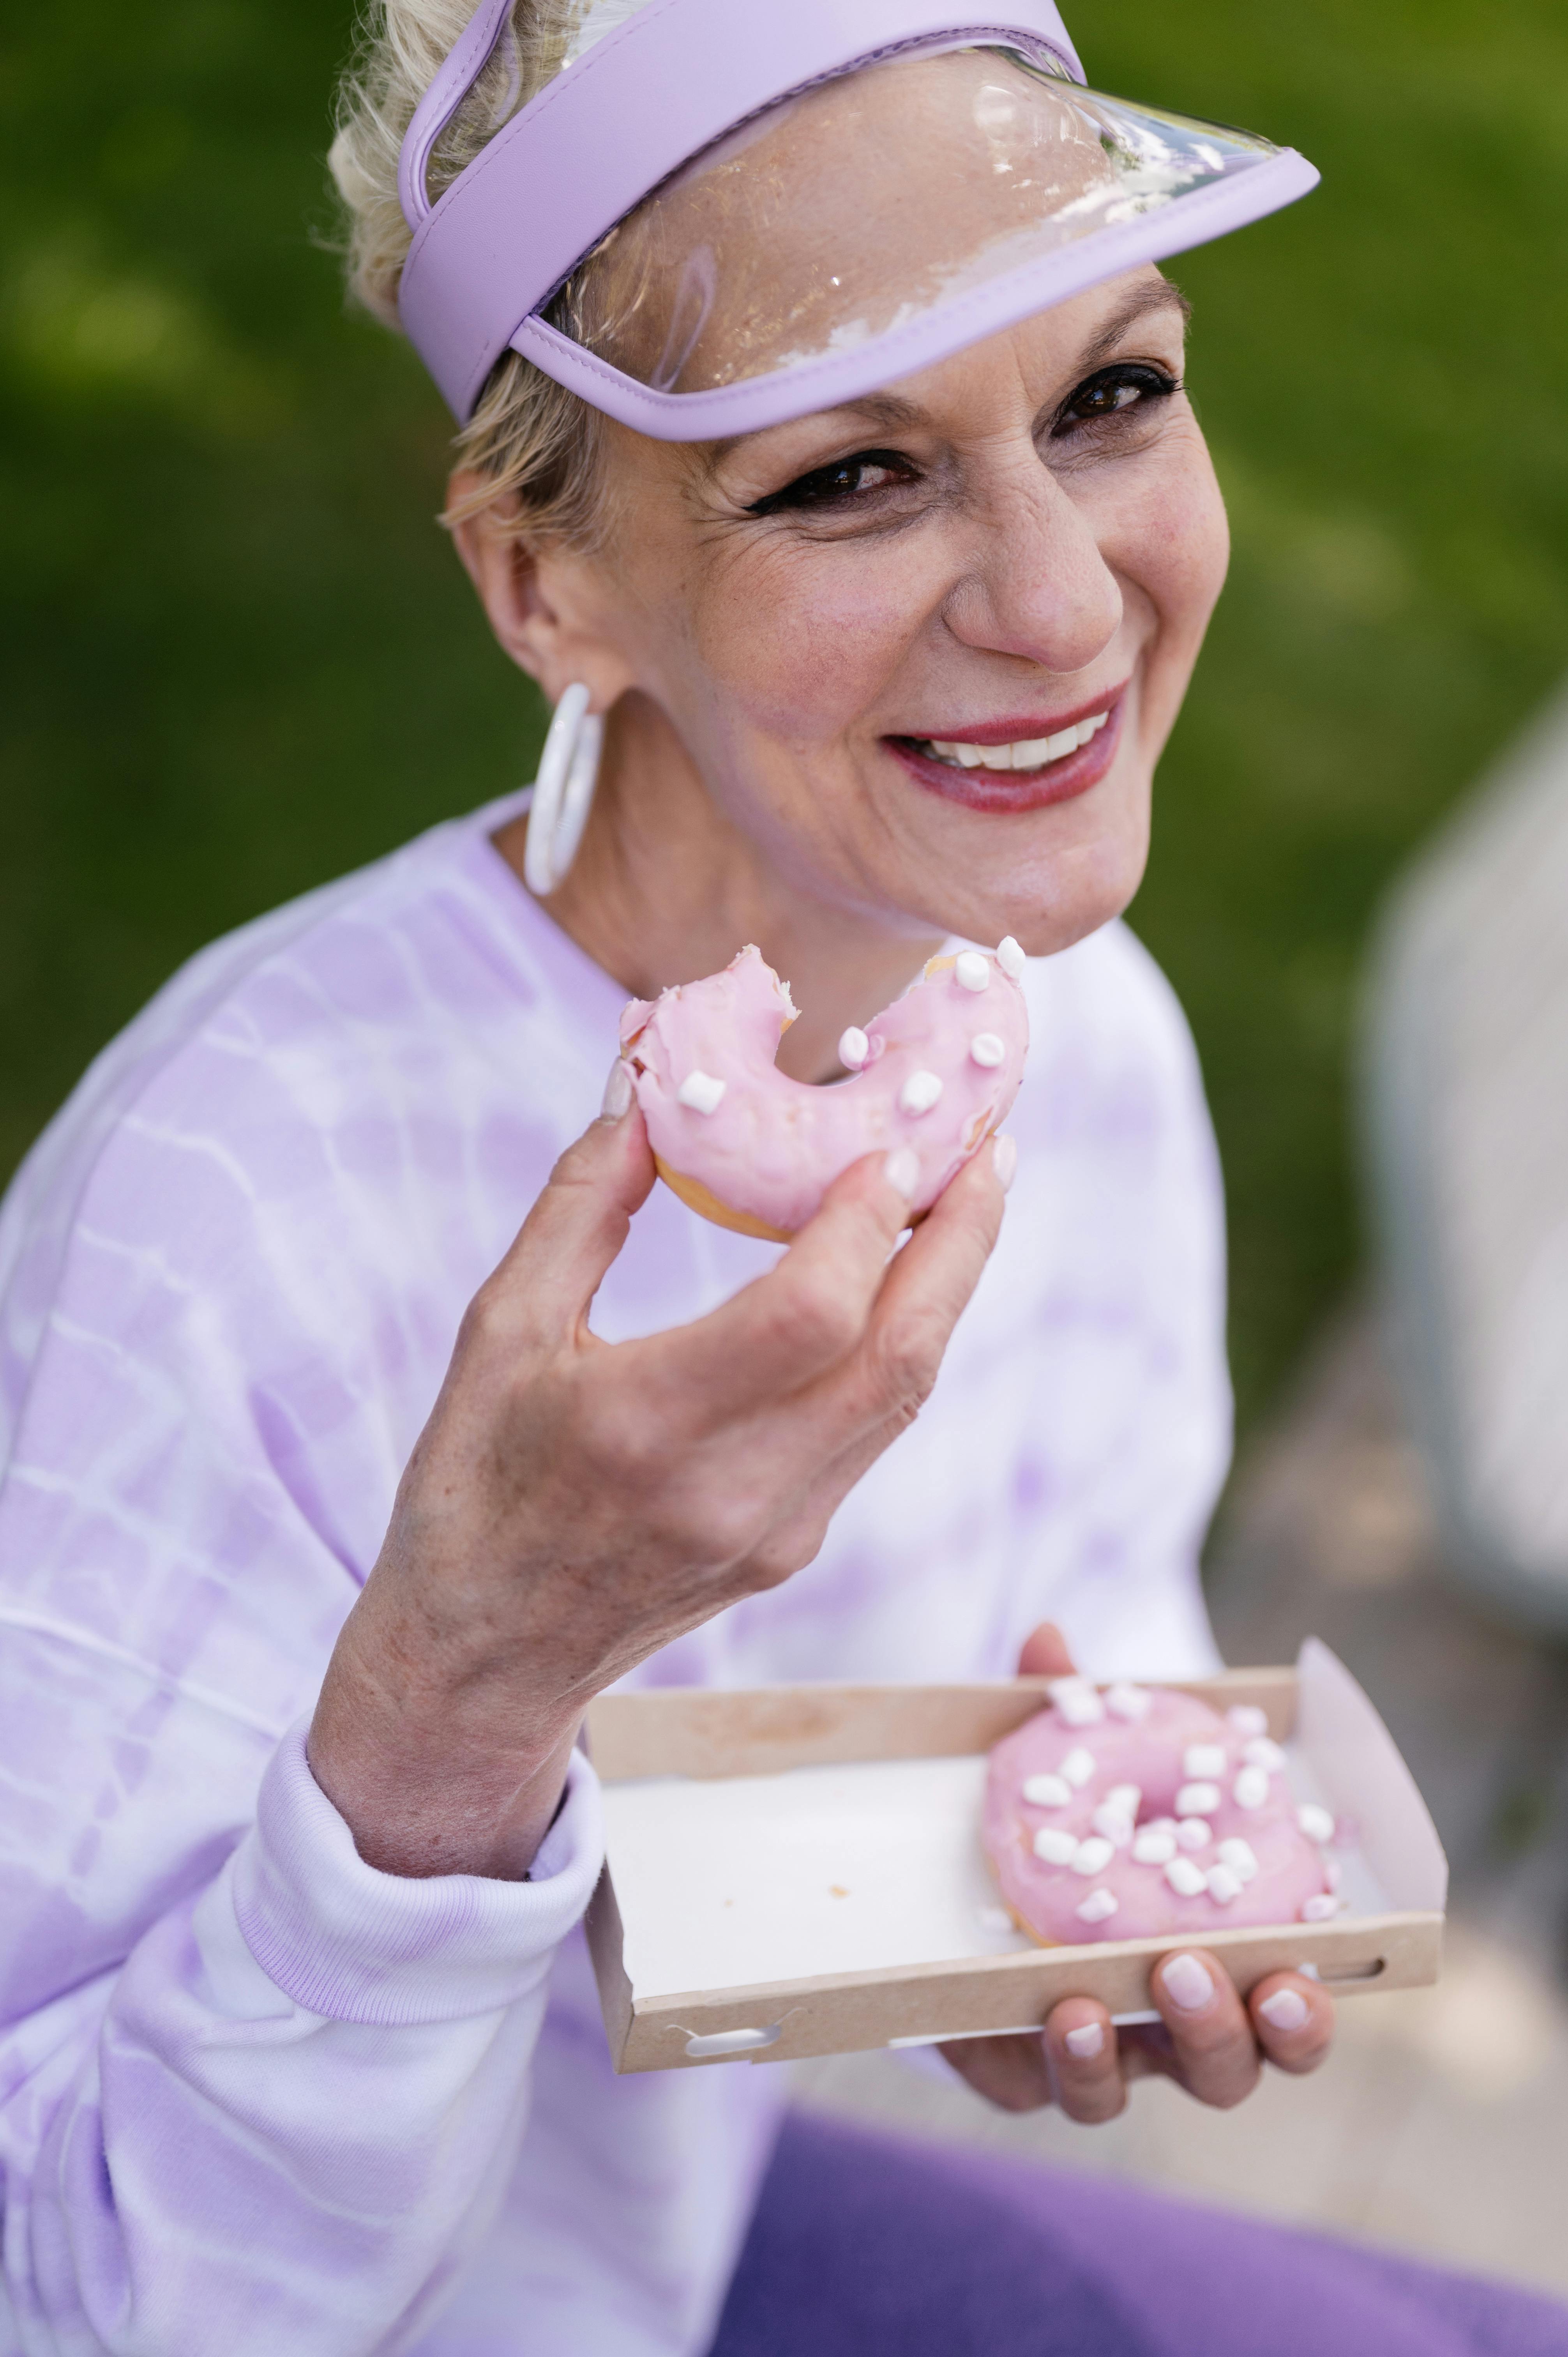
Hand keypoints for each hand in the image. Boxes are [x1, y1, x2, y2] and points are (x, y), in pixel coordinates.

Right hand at [308, 1077, 1010, 1878]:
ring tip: (970, 1198)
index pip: (808, 1315)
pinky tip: (904, 1281)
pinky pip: (874, 1429)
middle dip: (961, 1244)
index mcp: (645, 1424)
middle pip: (897, 1355)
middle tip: (991, 1150)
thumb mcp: (496, 1332)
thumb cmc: (472, 1481)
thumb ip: (578, 1208)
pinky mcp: (793, 1549)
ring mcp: (775, 1530)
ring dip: (949, 1290)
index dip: (865, 1224)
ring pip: (903, 1395)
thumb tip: (641, 1091)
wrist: (482, 1655)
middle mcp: (729, 1487)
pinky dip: (902, 1344)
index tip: (889, 1146)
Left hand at [939, 1622, 1334, 2119]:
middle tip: (1189, 1969)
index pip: (1284, 2007)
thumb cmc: (1058, 1834)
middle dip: (1221, 2031)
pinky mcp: (1019, 2073)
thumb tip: (1046, 1636)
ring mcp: (1094, 2053)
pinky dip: (1057, 2060)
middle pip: (1226, 2069)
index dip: (1303, 2009)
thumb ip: (1068, 1712)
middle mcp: (1163, 2024)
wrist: (960, 1903)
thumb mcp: (1071, 1771)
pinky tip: (1052, 2014)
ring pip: (1131, 2091)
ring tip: (1088, 2002)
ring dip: (1116, 2053)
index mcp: (1213, 1959)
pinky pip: (1043, 2090)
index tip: (1299, 1973)